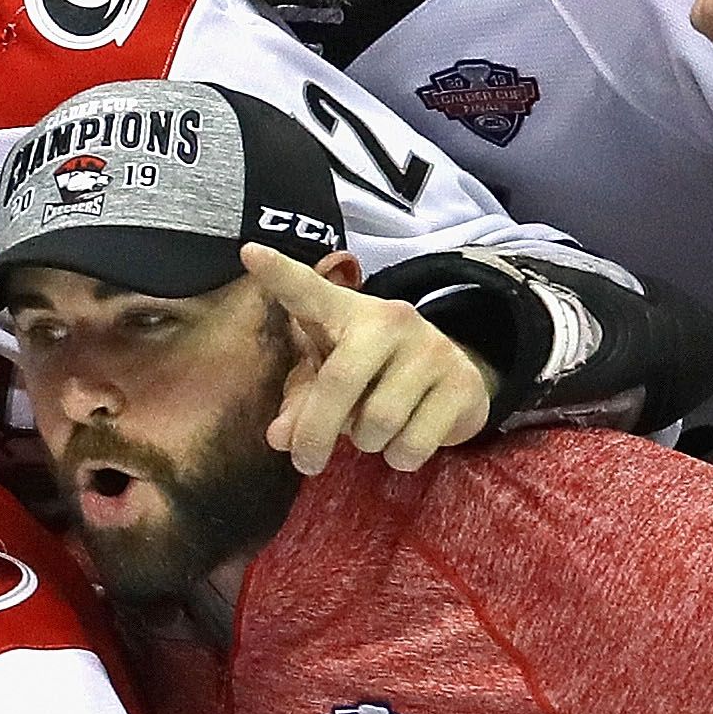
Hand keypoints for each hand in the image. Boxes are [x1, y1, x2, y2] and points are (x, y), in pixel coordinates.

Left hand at [246, 246, 488, 474]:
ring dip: (366, 442)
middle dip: (315, 432)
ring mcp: (432, 349)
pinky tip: (404, 442)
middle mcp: (391, 319)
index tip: (250, 252)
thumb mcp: (331, 380)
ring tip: (373, 431)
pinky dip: (399, 457)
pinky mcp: (463, 385)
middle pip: (339, 382)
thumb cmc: (373, 376)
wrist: (453, 380)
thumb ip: (299, 404)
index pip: (309, 290)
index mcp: (345, 312)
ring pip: (377, 422)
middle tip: (306, 461)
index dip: (280, 273)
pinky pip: (413, 443)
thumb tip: (280, 437)